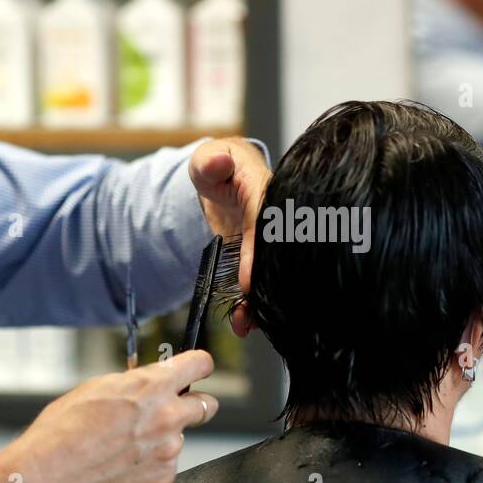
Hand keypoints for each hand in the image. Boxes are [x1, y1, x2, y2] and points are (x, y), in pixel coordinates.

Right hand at [0, 351, 217, 482]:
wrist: (50, 474)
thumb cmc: (64, 429)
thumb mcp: (98, 387)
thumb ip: (135, 383)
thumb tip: (150, 382)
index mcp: (152, 386)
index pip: (200, 364)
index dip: (199, 365)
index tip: (198, 369)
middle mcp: (168, 417)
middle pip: (207, 404)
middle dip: (194, 404)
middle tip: (172, 409)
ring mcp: (168, 450)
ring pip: (179, 437)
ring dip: (162, 438)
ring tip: (125, 445)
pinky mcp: (163, 477)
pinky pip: (166, 464)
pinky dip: (151, 463)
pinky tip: (123, 464)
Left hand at [189, 138, 270, 335]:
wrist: (220, 178)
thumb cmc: (216, 164)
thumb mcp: (207, 158)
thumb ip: (209, 161)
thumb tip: (217, 161)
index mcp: (267, 190)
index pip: (265, 220)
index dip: (258, 250)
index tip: (248, 280)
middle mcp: (275, 219)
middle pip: (275, 254)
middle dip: (263, 285)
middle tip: (251, 310)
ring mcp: (269, 241)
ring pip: (271, 273)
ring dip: (259, 300)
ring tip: (245, 323)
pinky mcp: (262, 257)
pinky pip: (262, 280)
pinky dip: (253, 302)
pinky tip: (245, 321)